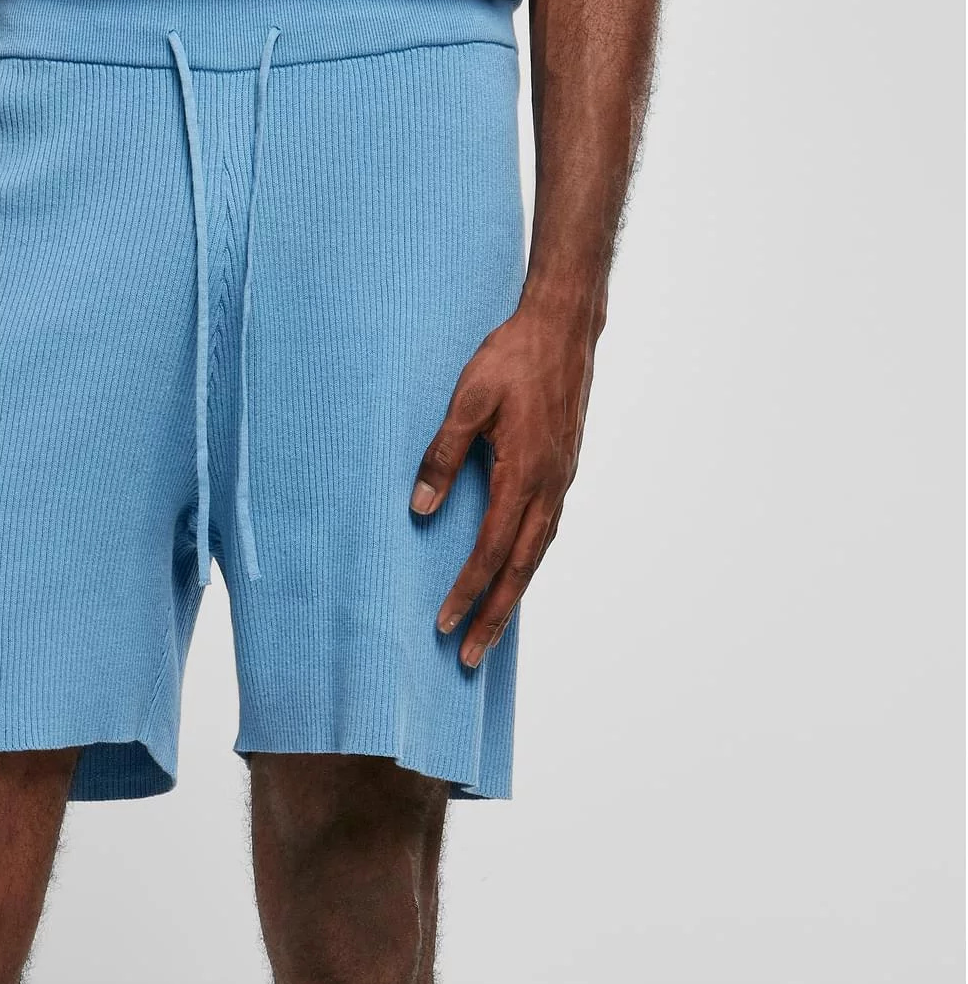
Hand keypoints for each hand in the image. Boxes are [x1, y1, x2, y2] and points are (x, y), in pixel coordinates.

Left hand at [410, 299, 595, 667]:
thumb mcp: (467, 399)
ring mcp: (560, 482)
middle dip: (493, 617)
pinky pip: (544, 534)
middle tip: (469, 657)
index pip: (490, 550)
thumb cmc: (512, 357)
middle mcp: (549, 488)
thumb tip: (419, 507)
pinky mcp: (563, 473)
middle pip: (519, 570)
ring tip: (488, 633)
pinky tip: (511, 578)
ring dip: (511, 598)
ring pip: (535, 556)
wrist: (565, 327)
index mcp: (524, 475)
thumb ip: (442, 454)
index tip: (443, 624)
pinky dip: (526, 566)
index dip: (466, 591)